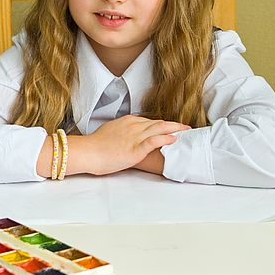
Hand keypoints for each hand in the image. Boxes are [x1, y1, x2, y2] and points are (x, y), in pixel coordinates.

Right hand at [70, 115, 189, 175]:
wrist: (88, 152)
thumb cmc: (95, 145)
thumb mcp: (110, 132)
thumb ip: (121, 132)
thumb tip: (125, 135)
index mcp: (127, 121)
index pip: (149, 121)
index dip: (162, 124)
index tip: (171, 126)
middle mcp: (133, 126)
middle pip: (158, 123)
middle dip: (174, 125)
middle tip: (186, 127)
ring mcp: (135, 137)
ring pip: (159, 129)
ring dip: (175, 129)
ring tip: (186, 131)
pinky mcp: (135, 149)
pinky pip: (154, 141)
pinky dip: (165, 139)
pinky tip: (175, 139)